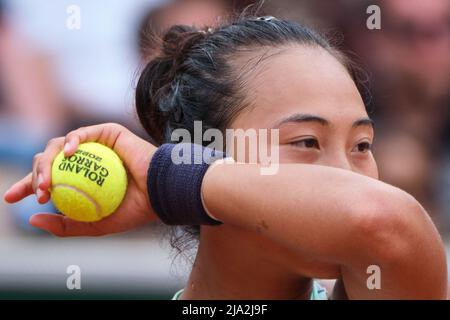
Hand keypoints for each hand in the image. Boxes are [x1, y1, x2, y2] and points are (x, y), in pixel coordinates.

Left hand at [3, 123, 157, 236]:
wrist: (159, 192)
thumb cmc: (133, 210)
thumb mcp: (94, 225)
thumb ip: (65, 225)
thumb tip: (32, 218)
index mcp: (82, 179)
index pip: (49, 179)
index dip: (27, 186)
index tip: (11, 199)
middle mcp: (86, 161)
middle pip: (49, 161)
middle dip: (34, 177)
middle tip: (38, 194)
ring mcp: (95, 146)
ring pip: (58, 146)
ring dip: (47, 163)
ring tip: (48, 183)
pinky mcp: (106, 132)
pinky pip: (81, 133)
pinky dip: (71, 141)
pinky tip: (68, 154)